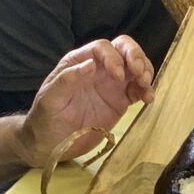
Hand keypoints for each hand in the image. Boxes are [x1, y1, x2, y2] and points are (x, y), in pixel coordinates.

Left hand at [17, 35, 154, 166]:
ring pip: (135, 65)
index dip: (113, 57)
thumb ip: (66, 80)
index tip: (118, 75)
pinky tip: (148, 99)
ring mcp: (111, 83)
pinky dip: (147, 90)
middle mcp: (98, 68)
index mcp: (79, 62)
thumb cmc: (45, 119)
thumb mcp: (49, 100)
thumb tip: (92, 64)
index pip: (102, 48)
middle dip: (136, 56)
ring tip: (146, 86)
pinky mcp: (121, 100)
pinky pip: (138, 89)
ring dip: (145, 70)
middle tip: (140, 73)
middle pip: (123, 49)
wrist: (50, 145)